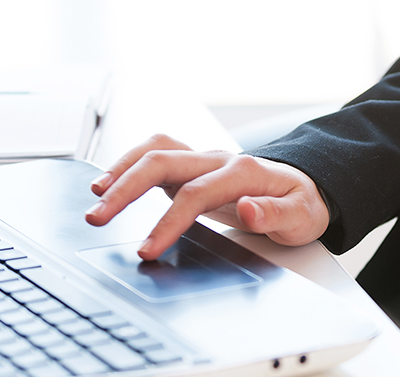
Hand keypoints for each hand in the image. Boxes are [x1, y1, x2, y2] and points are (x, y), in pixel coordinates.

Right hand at [84, 134, 329, 259]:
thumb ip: (275, 214)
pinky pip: (154, 155)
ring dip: (121, 170)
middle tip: (97, 217)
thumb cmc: (301, 203)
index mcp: (243, 172)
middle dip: (125, 189)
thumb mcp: (301, 216)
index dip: (167, 221)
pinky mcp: (191, 167)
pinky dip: (128, 164)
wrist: (305, 187)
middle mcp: (217, 159)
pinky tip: (109, 183)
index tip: (147, 249)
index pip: (195, 194)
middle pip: (162, 162)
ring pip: (154, 150)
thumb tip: (247, 208)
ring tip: (95, 197)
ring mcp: (203, 160)